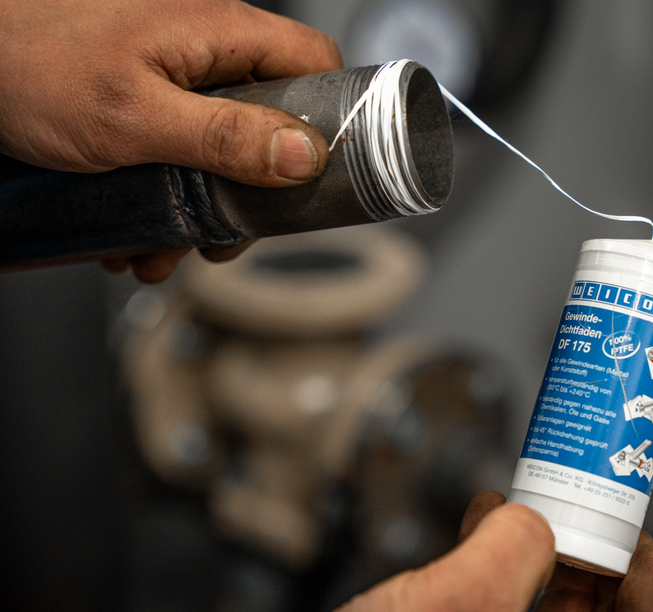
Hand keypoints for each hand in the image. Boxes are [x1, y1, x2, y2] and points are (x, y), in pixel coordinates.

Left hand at [0, 0, 341, 281]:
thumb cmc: (26, 61)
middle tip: (230, 231)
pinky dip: (165, 194)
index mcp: (217, 32)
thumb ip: (224, 136)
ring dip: (202, 204)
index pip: (315, 62)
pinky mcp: (143, 97)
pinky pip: (179, 149)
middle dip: (252, 188)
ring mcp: (172, 73)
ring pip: (222, 144)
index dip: (332, 116)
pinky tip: (135, 230)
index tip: (320, 173)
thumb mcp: (134, 117)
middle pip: (271, 118)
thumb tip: (303, 156)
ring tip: (166, 247)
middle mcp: (203, 47)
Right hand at [322, 491, 652, 611]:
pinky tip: (480, 523)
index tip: (646, 545)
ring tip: (535, 507)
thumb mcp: (451, 607)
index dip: (648, 596)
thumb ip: (506, 553)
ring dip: (539, 554)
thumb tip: (527, 520)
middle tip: (589, 510)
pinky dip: (490, 563)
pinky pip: (488, 609)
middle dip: (591, 560)